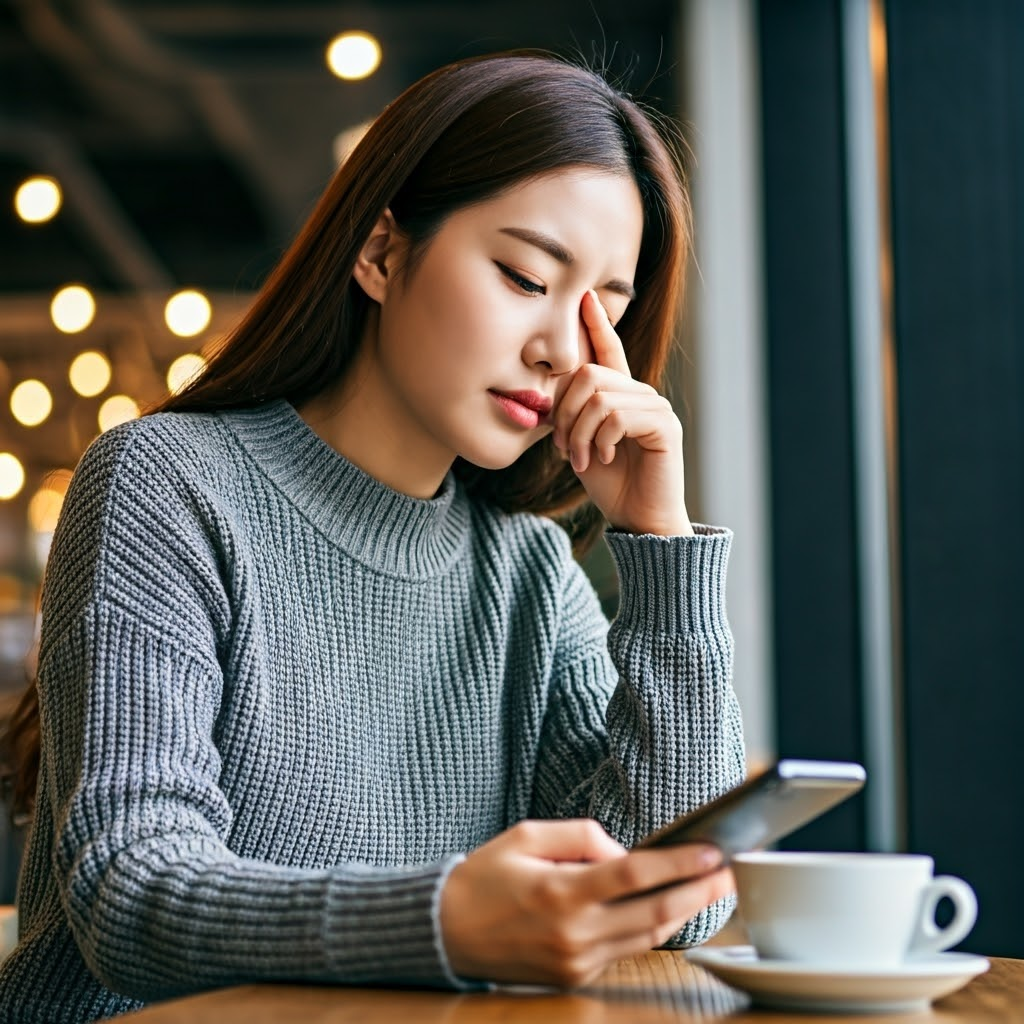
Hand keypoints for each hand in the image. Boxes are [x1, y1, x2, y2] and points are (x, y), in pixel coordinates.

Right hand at [439, 819, 733, 986]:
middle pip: (654, 913)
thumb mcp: (526, 835)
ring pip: (647, 938)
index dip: (679, 863)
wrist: (445, 931)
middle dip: (699, 892)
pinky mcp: (575, 977)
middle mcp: (574, 933)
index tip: (711, 850)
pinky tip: (666, 907)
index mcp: (561, 892)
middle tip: (729, 872)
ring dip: (683, 912)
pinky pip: (624, 950)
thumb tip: (623, 850)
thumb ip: (580, 836)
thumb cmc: (484, 877)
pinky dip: (649, 928)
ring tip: (710, 887)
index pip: (635, 875)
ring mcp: (577, 962)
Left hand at [551, 291, 692, 536]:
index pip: (609, 351)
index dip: (597, 325)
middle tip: (562, 446)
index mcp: (620, 397)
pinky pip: (616, 416)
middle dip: (563, 412)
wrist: (638, 519)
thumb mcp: (580, 444)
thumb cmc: (611, 485)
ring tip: (580, 459)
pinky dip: (599, 440)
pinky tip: (603, 458)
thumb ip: (572, 414)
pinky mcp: (664, 425)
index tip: (584, 297)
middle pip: (589, 375)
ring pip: (598, 397)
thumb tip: (553, 388)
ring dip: (578, 433)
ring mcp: (655, 407)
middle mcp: (640, 395)